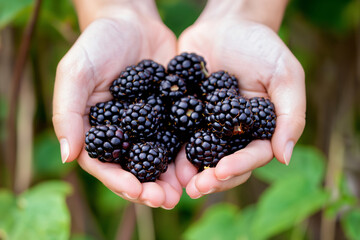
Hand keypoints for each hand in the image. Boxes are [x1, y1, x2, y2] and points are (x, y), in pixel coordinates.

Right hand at [52, 0, 181, 208]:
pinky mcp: (171, 112)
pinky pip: (180, 134)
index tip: (137, 191)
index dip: (120, 181)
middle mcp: (125, 131)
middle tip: (168, 200)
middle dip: (151, 187)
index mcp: (98, 128)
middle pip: (136, 167)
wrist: (133, 20)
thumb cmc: (98, 42)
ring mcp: (149, 124)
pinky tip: (201, 160)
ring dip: (173, 176)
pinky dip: (189, 149)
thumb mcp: (77, 71)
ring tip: (188, 188)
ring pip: (161, 157)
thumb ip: (69, 112)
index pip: (105, 164)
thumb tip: (68, 156)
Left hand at [175, 2, 305, 197]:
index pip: (251, 155)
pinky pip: (176, 133)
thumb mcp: (284, 74)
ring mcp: (206, 125)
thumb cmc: (261, 47)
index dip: (238, 166)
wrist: (226, 25)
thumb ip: (291, 113)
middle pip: (223, 162)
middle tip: (194, 188)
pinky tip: (157, 156)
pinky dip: (168, 146)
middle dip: (210, 177)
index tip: (221, 171)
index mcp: (258, 129)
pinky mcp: (184, 114)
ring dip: (187, 171)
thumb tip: (284, 157)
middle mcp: (231, 133)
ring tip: (175, 181)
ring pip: (197, 155)